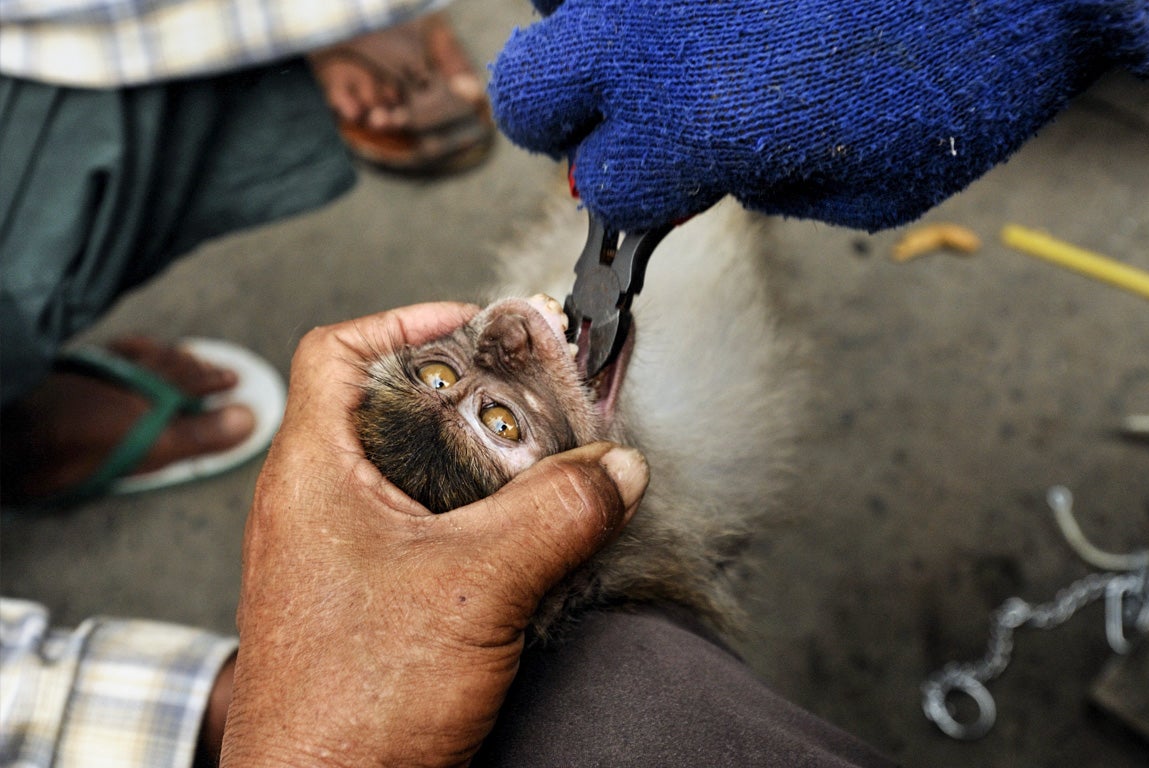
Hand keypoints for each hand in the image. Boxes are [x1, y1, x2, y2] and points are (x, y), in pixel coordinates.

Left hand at [219, 302, 648, 767]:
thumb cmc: (349, 709)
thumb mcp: (476, 585)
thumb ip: (556, 513)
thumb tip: (615, 468)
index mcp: (314, 474)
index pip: (337, 352)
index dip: (409, 321)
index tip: (478, 327)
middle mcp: (318, 508)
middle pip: (392, 409)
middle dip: (471, 397)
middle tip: (535, 402)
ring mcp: (342, 559)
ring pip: (417, 478)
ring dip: (483, 467)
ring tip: (544, 467)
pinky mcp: (371, 604)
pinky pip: (429, 536)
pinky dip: (481, 524)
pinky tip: (530, 542)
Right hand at [490, 0, 1148, 231]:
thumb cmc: (970, 71)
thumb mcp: (872, 190)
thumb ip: (765, 191)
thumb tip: (714, 170)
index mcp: (692, 128)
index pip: (600, 186)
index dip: (635, 197)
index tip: (663, 187)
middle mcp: (649, 37)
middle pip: (527, 93)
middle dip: (565, 122)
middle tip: (628, 122)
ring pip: (556, 1)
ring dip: (594, 35)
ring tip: (666, 43)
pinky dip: (648, 0)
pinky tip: (702, 8)